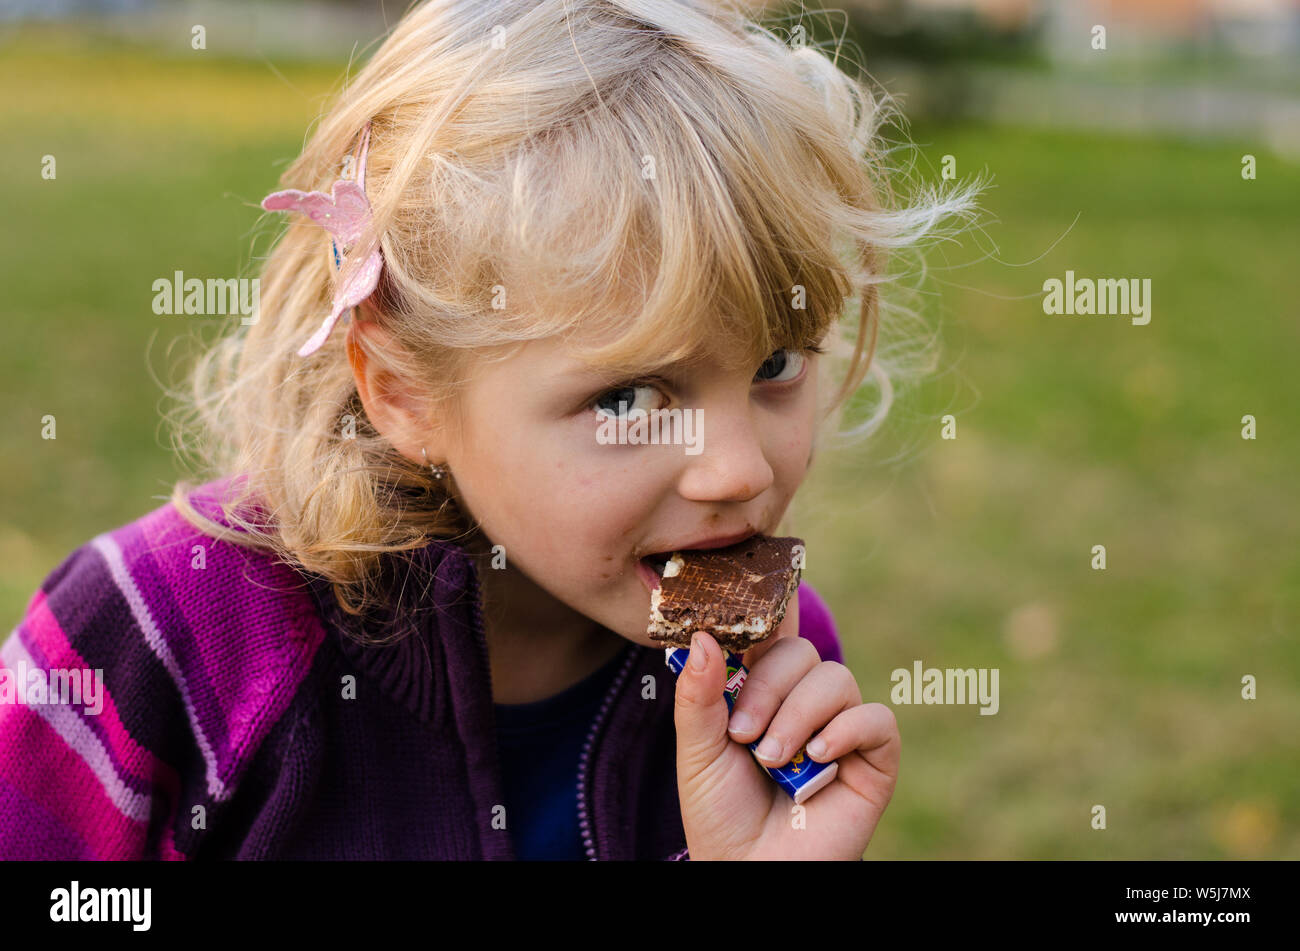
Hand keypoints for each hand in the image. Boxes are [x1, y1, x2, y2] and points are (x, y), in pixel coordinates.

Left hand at [672, 592, 900, 859]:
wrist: (748, 871)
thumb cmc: (721, 814)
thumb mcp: (697, 750)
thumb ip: (698, 693)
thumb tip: (701, 634)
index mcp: (762, 692)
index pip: (768, 637)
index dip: (759, 627)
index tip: (737, 638)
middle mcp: (804, 704)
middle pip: (801, 652)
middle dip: (770, 687)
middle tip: (744, 733)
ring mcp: (841, 729)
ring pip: (836, 679)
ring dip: (798, 715)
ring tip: (772, 760)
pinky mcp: (874, 760)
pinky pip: (876, 718)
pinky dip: (846, 729)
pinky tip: (816, 757)